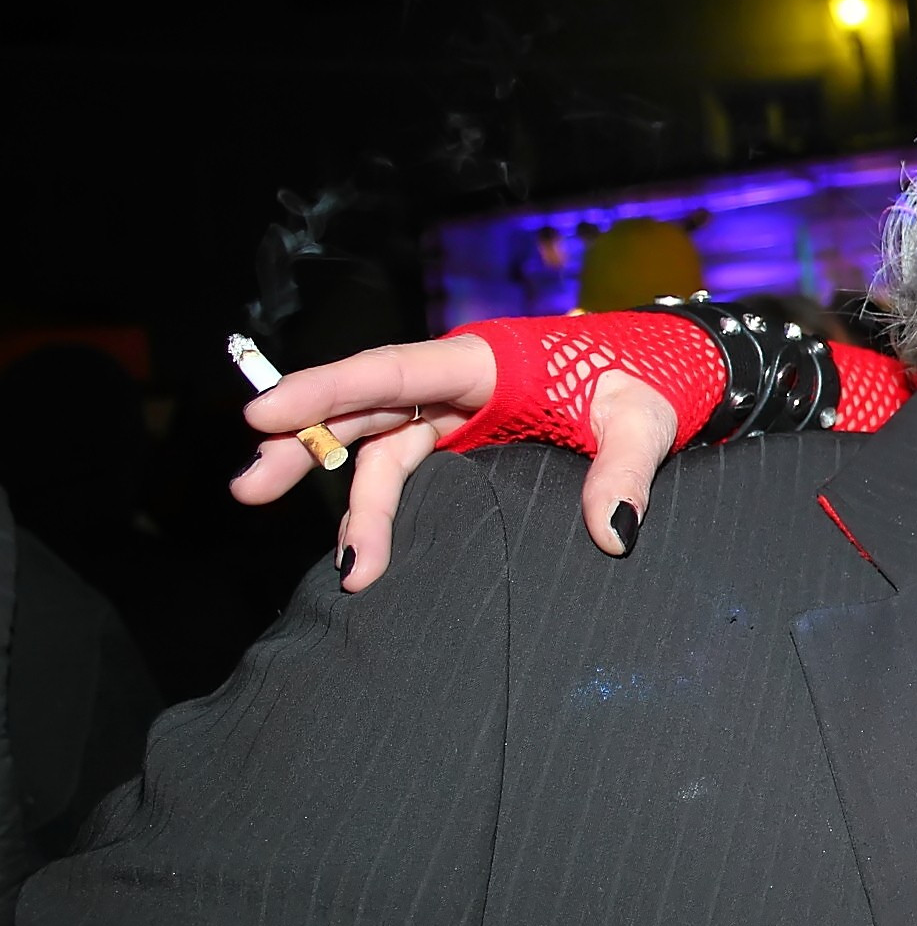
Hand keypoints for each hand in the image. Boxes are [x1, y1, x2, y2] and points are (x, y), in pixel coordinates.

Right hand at [232, 334, 677, 590]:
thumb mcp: (642, 420)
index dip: (326, 389)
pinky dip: (380, 510)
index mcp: (485, 360)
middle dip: (301, 442)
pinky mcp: (459, 440)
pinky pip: (402, 468)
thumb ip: (625, 471)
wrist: (658, 376)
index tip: (264, 411)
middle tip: (249, 487)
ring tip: (341, 565)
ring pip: (375, 447)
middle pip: (363, 408)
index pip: (393, 370)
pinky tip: (364, 552)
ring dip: (341, 496)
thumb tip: (615, 534)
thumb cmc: (644, 382)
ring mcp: (451, 413)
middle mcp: (454, 382)